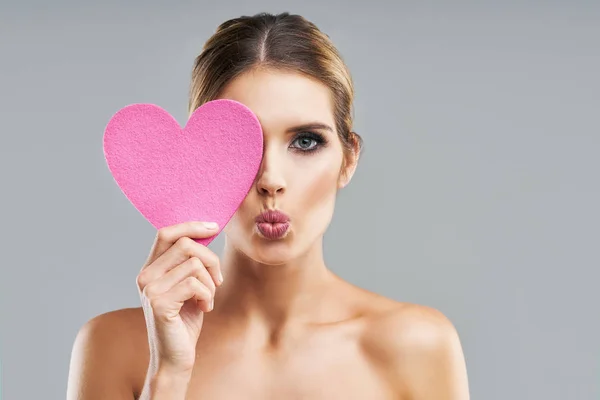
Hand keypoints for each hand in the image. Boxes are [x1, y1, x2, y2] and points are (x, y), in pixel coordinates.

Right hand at [136, 221, 222, 374]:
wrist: (175, 357)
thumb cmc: (185, 321)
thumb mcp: (189, 285)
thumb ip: (190, 261)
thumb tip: (208, 230)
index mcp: (150, 269)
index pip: (166, 233)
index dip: (191, 226)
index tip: (213, 227)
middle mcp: (145, 276)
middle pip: (185, 244)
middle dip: (211, 259)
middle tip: (217, 280)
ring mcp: (150, 289)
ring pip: (194, 264)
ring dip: (210, 282)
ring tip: (207, 299)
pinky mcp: (159, 303)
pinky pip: (194, 283)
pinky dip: (207, 295)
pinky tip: (204, 309)